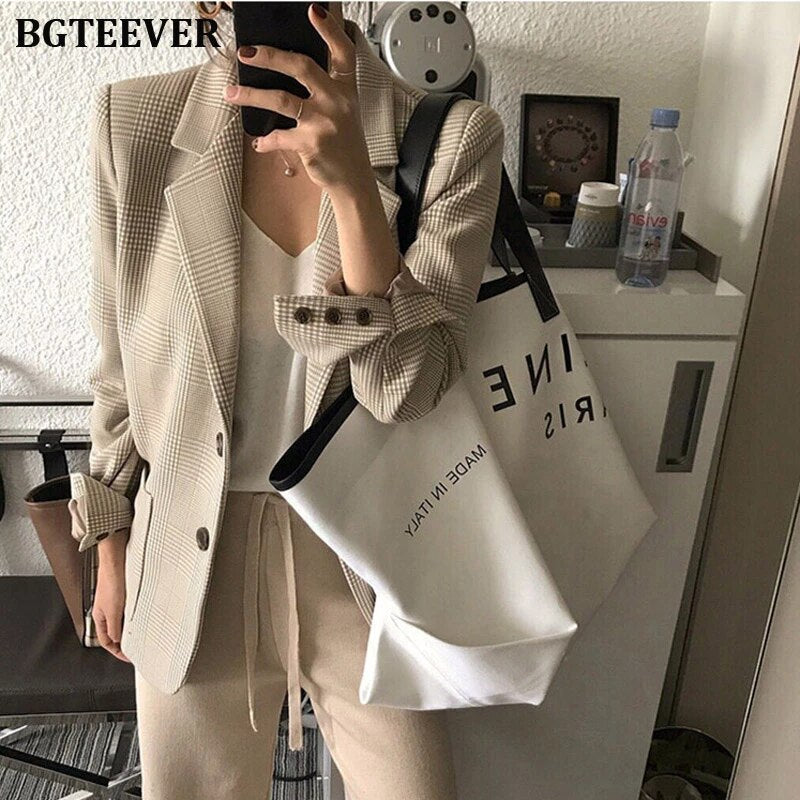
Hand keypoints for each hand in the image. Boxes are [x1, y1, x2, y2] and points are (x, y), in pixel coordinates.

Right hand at [94, 533, 130, 662]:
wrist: (116, 560)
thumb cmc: (111, 580)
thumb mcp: (113, 610)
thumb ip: (115, 627)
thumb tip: (118, 641)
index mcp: (99, 617)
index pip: (106, 641)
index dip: (117, 651)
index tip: (128, 658)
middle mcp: (106, 610)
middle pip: (114, 632)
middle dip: (124, 641)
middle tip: (137, 648)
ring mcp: (115, 602)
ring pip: (122, 621)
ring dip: (130, 628)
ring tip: (142, 635)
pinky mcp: (123, 593)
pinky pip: (128, 610)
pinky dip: (134, 617)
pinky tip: (143, 616)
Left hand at [223, 3, 373, 193]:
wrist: (353, 180)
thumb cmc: (346, 144)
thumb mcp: (345, 110)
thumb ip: (326, 88)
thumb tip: (290, 66)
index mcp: (346, 89)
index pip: (343, 51)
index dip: (329, 29)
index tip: (313, 10)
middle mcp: (337, 101)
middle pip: (302, 66)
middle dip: (269, 56)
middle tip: (246, 53)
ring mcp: (323, 122)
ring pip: (280, 99)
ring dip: (251, 95)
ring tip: (231, 93)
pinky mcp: (310, 143)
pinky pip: (278, 136)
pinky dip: (265, 140)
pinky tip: (259, 141)